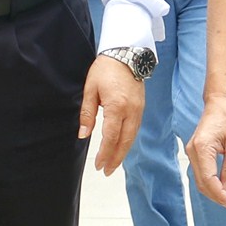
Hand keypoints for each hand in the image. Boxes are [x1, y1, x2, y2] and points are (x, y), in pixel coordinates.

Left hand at [80, 54, 144, 175]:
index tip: (99, 165)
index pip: (110, 137)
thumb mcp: (90, 89)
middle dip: (115, 158)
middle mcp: (131, 111)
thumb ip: (87, 114)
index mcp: (116, 107)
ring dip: (123, 152)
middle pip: (125, 141)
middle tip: (107, 172)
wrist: (126, 53)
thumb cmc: (105, 69)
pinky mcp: (141, 106)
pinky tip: (122, 146)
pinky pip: (135, 128)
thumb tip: (83, 135)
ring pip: (132, 137)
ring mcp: (139, 109)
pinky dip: (129, 140)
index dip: (105, 154)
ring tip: (114, 163)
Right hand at [186, 93, 225, 210]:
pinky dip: (214, 183)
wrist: (219, 102)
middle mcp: (192, 152)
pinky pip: (203, 174)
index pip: (208, 180)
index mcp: (202, 148)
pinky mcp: (196, 154)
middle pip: (203, 184)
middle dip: (220, 196)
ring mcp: (192, 153)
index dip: (221, 196)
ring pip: (202, 181)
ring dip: (218, 191)